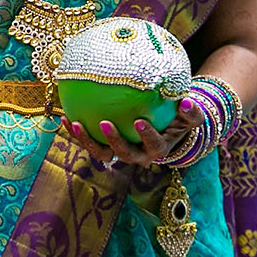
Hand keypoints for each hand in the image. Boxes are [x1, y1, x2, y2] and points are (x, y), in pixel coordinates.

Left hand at [63, 102, 202, 169]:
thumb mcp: (188, 116)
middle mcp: (137, 155)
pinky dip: (75, 130)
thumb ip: (191, 112)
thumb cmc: (177, 118)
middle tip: (104, 123)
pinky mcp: (103, 146)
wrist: (163, 127)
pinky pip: (88, 140)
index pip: (154, 146)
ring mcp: (119, 152)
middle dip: (114, 142)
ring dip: (87, 141)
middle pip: (124, 155)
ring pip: (102, 153)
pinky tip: (64, 116)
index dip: (147, 137)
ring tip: (75, 123)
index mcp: (158, 149)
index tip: (139, 121)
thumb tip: (187, 101)